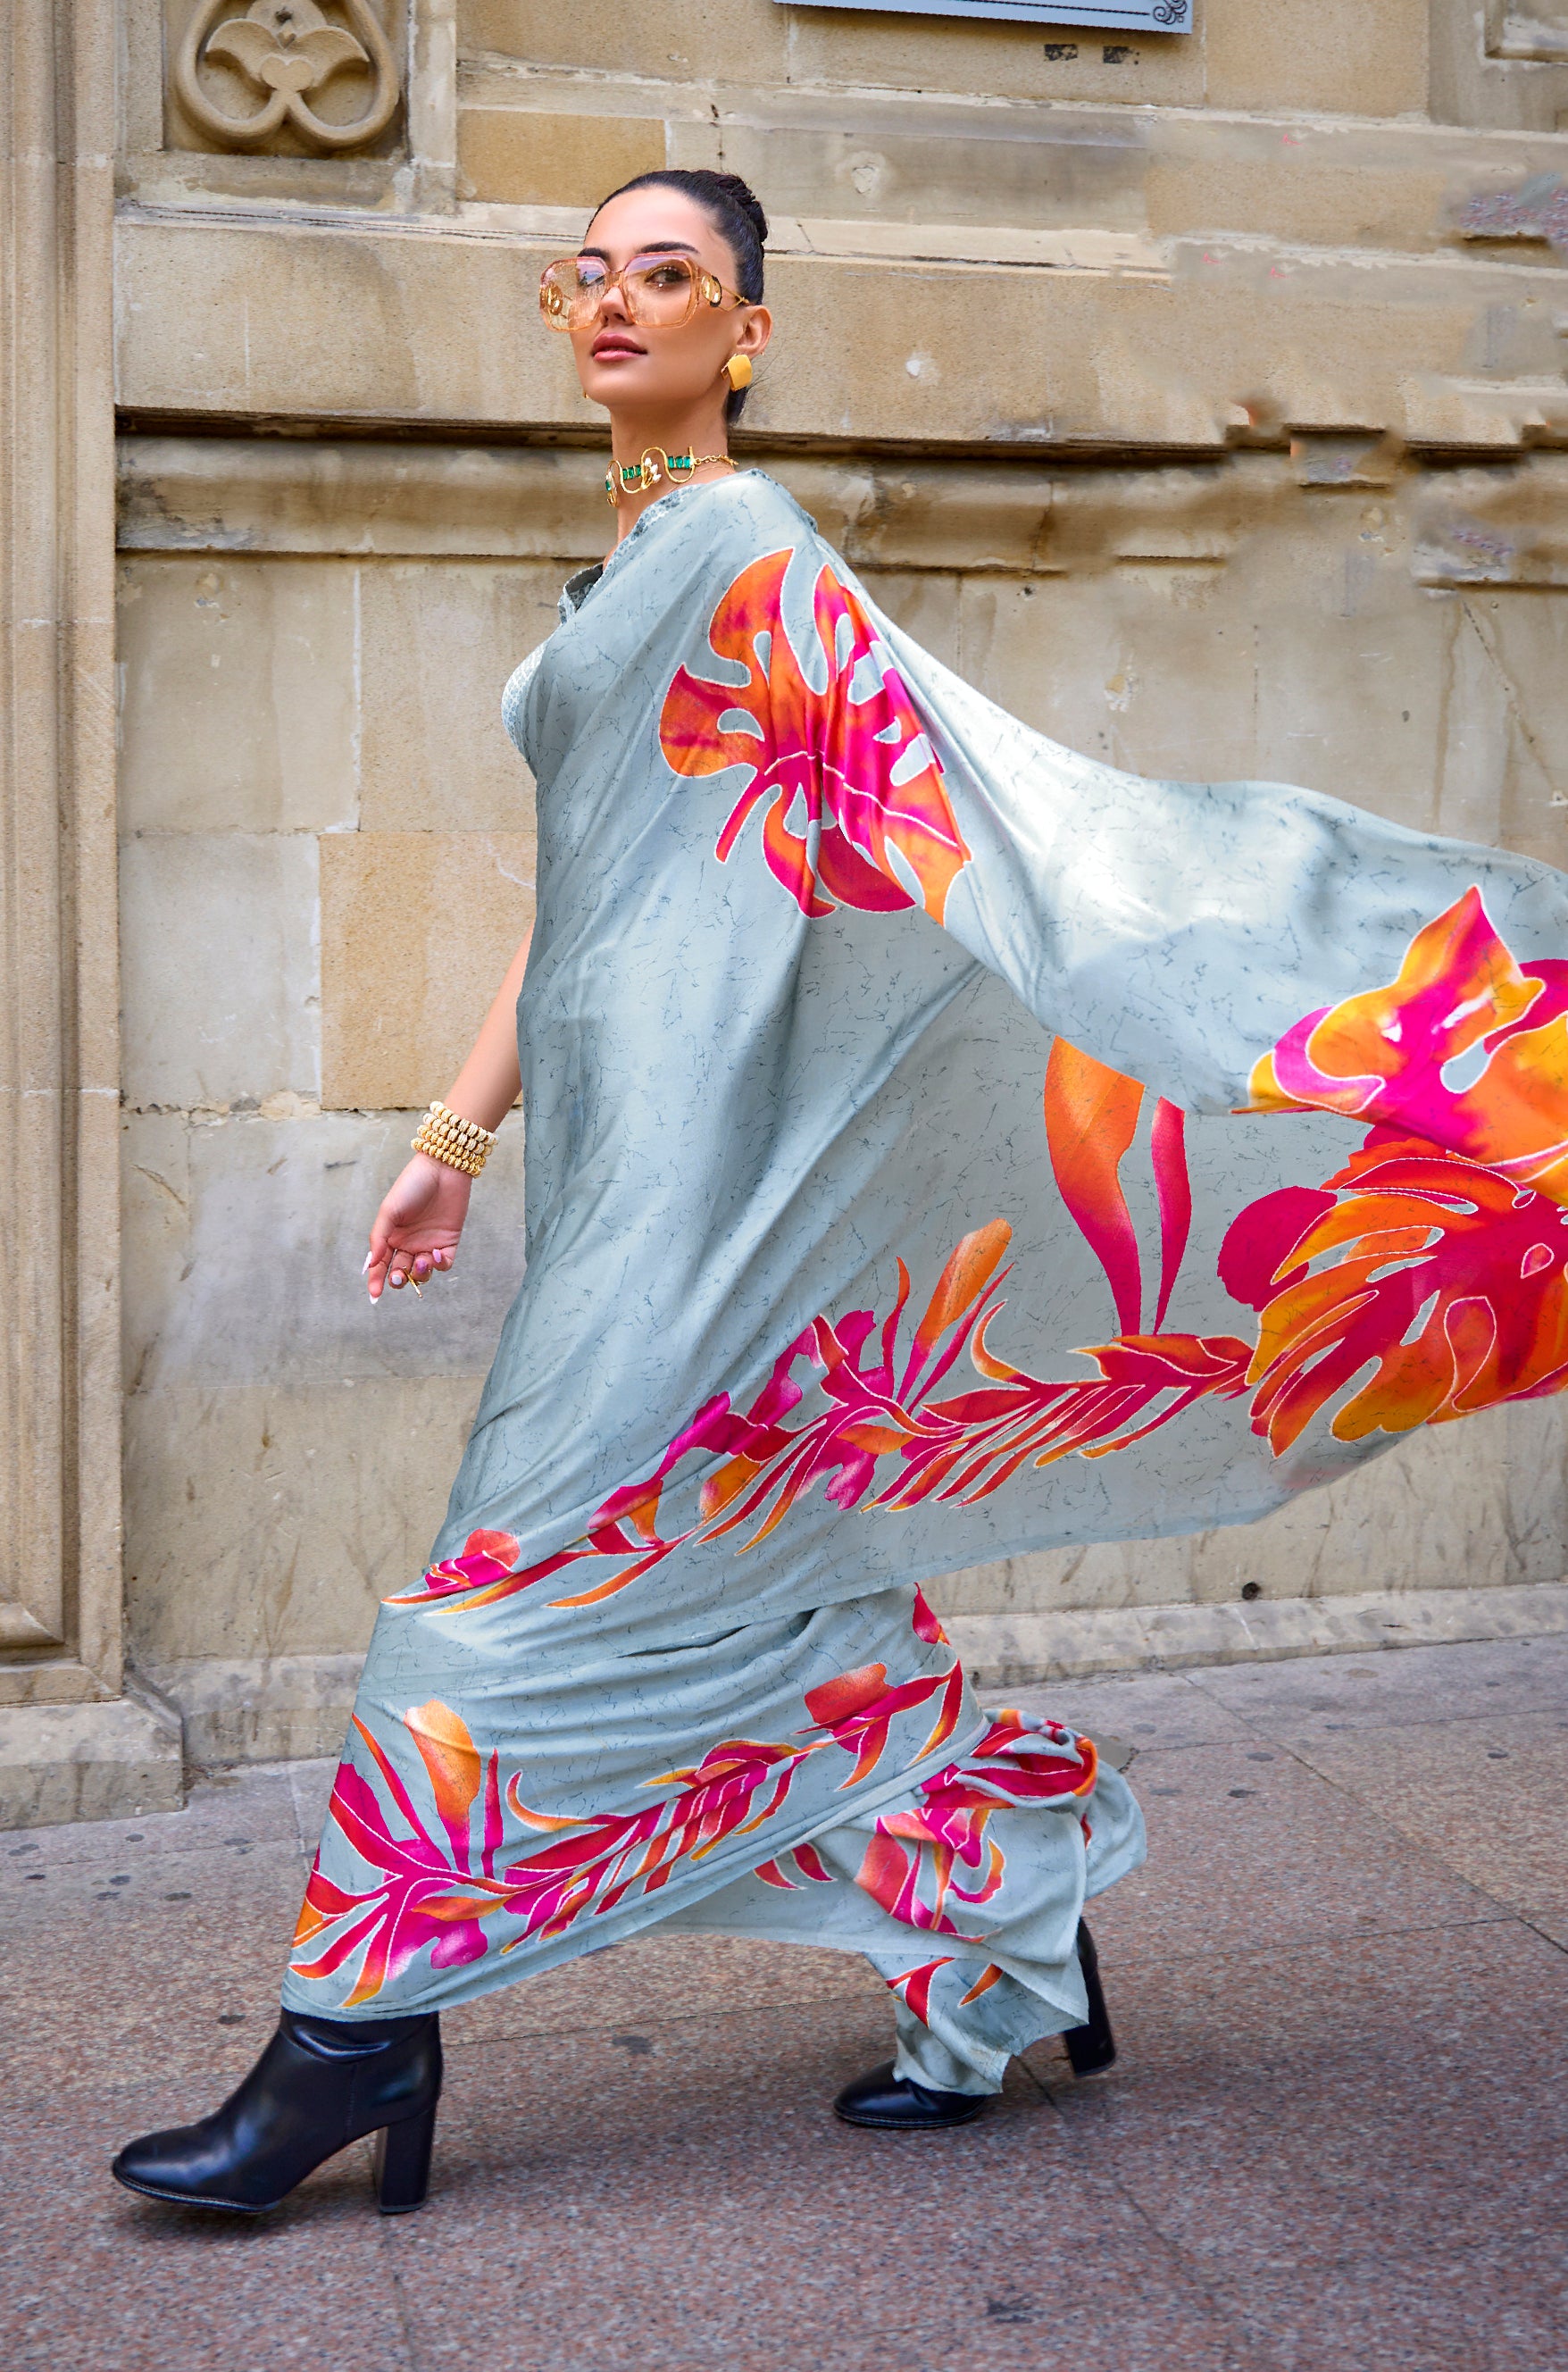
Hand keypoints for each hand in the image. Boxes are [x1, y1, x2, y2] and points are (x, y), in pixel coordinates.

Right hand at [366, 1153, 471, 1302]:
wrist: (442, 1169)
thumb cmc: (411, 1186)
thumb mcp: (389, 1210)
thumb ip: (379, 1237)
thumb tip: (372, 1263)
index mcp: (391, 1237)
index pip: (381, 1265)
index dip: (376, 1281)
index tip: (375, 1295)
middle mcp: (409, 1243)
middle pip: (401, 1272)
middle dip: (399, 1279)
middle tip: (399, 1276)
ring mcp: (429, 1244)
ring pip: (423, 1272)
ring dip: (420, 1273)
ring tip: (420, 1260)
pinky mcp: (449, 1242)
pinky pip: (444, 1264)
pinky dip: (439, 1265)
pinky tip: (435, 1254)